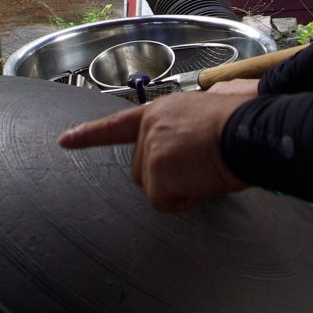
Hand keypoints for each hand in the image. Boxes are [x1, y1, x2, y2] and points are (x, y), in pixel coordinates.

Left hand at [57, 89, 250, 211]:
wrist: (247, 129)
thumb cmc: (238, 124)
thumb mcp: (202, 120)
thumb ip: (180, 135)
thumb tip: (189, 154)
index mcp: (160, 112)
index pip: (116, 125)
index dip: (89, 135)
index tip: (64, 140)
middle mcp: (149, 127)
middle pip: (142, 170)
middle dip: (167, 177)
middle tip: (201, 166)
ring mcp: (150, 148)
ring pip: (154, 188)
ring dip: (178, 188)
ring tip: (205, 169)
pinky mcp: (156, 170)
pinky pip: (165, 201)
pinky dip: (184, 199)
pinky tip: (202, 180)